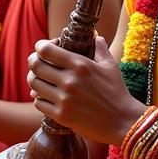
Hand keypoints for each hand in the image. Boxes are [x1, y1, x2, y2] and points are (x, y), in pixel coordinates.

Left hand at [26, 36, 143, 145]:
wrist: (124, 122)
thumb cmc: (118, 92)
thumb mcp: (111, 67)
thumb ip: (100, 49)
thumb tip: (95, 36)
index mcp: (80, 65)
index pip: (45, 50)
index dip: (40, 47)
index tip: (44, 49)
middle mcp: (69, 81)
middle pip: (35, 65)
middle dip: (34, 62)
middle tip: (38, 64)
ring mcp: (64, 99)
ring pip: (34, 84)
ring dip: (35, 80)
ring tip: (42, 80)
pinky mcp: (61, 116)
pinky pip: (39, 103)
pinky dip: (39, 98)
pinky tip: (47, 97)